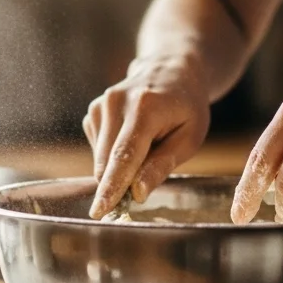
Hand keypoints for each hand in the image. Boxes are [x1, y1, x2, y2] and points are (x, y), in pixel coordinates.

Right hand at [84, 54, 210, 218]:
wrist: (171, 71)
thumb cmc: (186, 107)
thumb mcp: (189, 138)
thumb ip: (162, 165)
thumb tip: (137, 192)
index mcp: (144, 108)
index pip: (123, 155)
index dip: (112, 186)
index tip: (100, 211)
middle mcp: (115, 103)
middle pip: (106, 160)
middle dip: (117, 184)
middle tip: (140, 190)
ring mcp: (100, 105)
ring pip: (100, 158)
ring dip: (119, 167)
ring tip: (147, 147)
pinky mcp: (93, 111)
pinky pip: (98, 149)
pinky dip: (113, 155)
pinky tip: (133, 139)